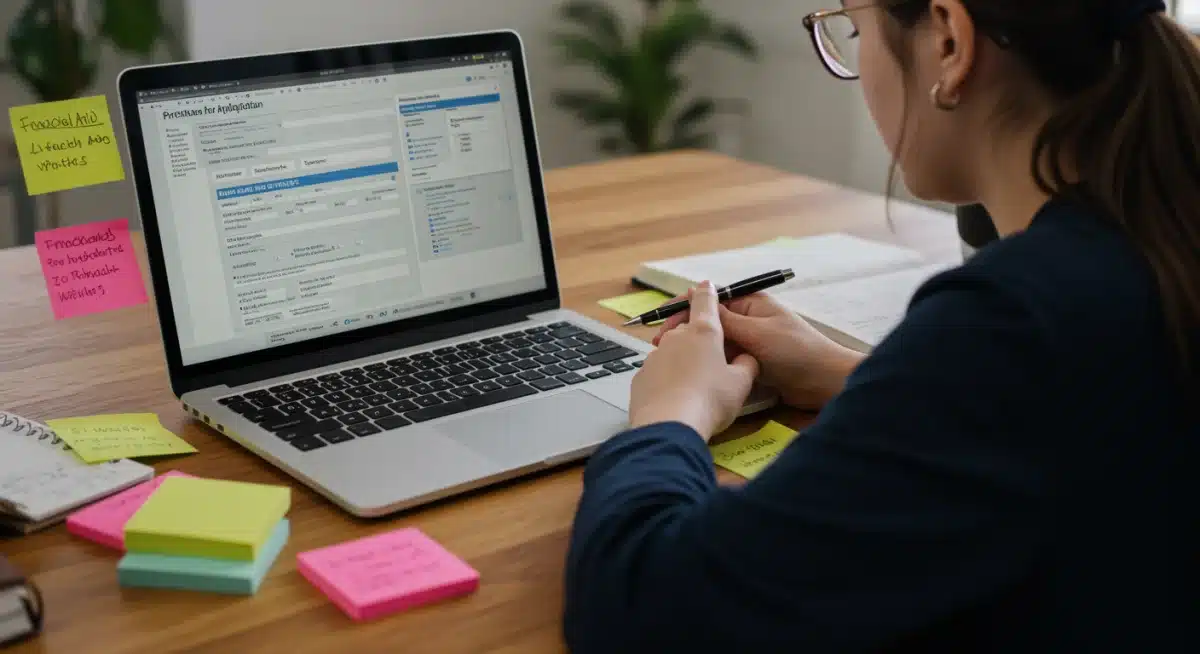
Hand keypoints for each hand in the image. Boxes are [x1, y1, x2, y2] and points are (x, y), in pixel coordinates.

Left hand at [629, 281, 759, 440]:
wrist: (669, 424)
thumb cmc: (711, 399)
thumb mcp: (741, 384)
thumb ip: (746, 365)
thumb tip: (745, 357)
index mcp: (704, 332)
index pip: (705, 302)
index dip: (707, 293)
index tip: (706, 286)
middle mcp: (676, 337)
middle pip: (687, 330)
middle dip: (698, 341)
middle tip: (710, 365)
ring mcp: (655, 355)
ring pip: (671, 352)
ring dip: (681, 362)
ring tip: (692, 388)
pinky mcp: (640, 376)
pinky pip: (657, 372)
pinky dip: (665, 380)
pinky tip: (674, 399)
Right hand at [655, 291, 863, 410]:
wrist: (824, 383)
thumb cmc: (795, 352)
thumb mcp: (756, 332)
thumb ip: (724, 318)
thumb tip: (696, 292)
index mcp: (749, 303)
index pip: (709, 302)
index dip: (683, 311)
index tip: (663, 326)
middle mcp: (746, 320)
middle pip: (707, 323)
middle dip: (684, 332)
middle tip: (660, 347)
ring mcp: (748, 342)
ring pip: (713, 343)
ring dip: (694, 349)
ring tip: (670, 361)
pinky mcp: (750, 364)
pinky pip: (723, 360)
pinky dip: (708, 364)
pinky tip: (692, 373)